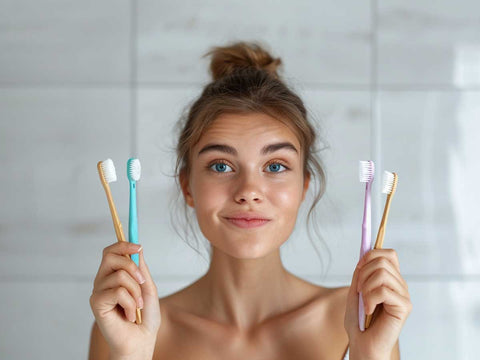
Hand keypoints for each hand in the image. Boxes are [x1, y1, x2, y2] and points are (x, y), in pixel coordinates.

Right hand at [90, 241, 160, 356]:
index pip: (111, 251)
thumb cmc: (145, 317)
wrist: (142, 340)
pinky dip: (131, 304)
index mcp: (114, 275)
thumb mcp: (147, 287)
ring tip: (138, 306)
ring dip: (136, 291)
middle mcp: (103, 281)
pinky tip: (130, 315)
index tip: (139, 246)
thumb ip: (141, 268)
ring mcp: (98, 292)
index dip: (123, 244)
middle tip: (142, 282)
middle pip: (110, 256)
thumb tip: (138, 248)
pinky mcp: (97, 304)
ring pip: (119, 276)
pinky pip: (118, 292)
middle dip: (131, 266)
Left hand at [344, 249, 411, 359]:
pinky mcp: (404, 307)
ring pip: (382, 273)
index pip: (388, 254)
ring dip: (365, 287)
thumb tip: (364, 254)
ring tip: (364, 303)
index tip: (358, 267)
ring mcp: (403, 295)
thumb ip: (360, 273)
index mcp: (390, 279)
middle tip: (359, 291)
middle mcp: (399, 285)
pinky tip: (368, 311)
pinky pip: (383, 291)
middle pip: (383, 260)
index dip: (371, 254)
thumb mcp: (355, 291)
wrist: (362, 345)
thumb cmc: (359, 322)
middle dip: (363, 272)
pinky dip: (369, 300)